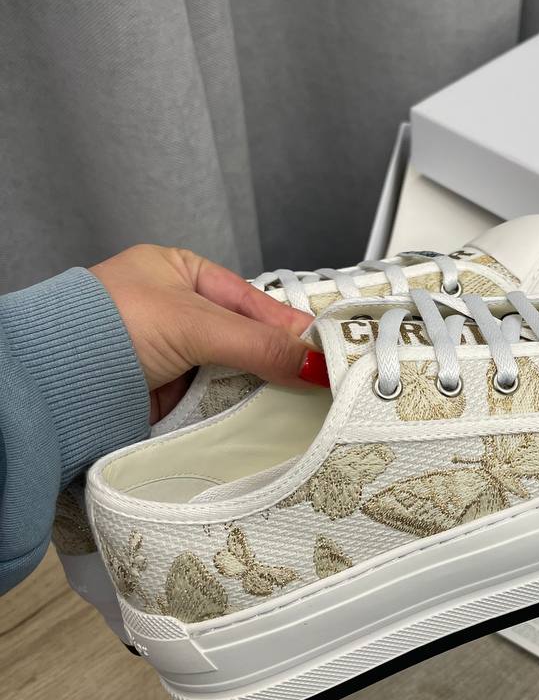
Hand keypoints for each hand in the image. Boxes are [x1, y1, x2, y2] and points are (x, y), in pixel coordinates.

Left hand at [91, 245, 320, 422]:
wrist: (51, 384)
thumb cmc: (105, 327)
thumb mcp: (194, 324)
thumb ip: (259, 343)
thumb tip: (316, 362)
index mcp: (182, 274)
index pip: (252, 301)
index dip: (290, 326)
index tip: (327, 351)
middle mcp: (179, 312)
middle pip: (247, 341)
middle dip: (279, 364)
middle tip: (321, 385)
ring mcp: (173, 356)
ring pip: (234, 376)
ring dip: (259, 394)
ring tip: (299, 409)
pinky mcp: (167, 396)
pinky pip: (214, 404)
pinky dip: (234, 415)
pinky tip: (262, 425)